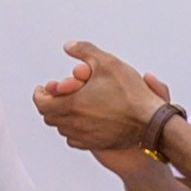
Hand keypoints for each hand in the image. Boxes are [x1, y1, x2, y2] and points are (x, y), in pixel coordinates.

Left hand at [32, 43, 170, 163]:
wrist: (151, 121)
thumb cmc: (131, 93)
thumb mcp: (108, 62)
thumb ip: (85, 50)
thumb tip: (68, 46)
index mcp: (72, 104)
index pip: (42, 103)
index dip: (39, 94)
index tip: (42, 89)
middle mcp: (74, 123)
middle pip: (49, 117)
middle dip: (50, 104)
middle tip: (56, 95)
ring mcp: (85, 136)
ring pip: (62, 129)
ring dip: (61, 118)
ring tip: (69, 106)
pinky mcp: (96, 144)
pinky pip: (75, 140)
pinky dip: (73, 130)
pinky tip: (81, 122)